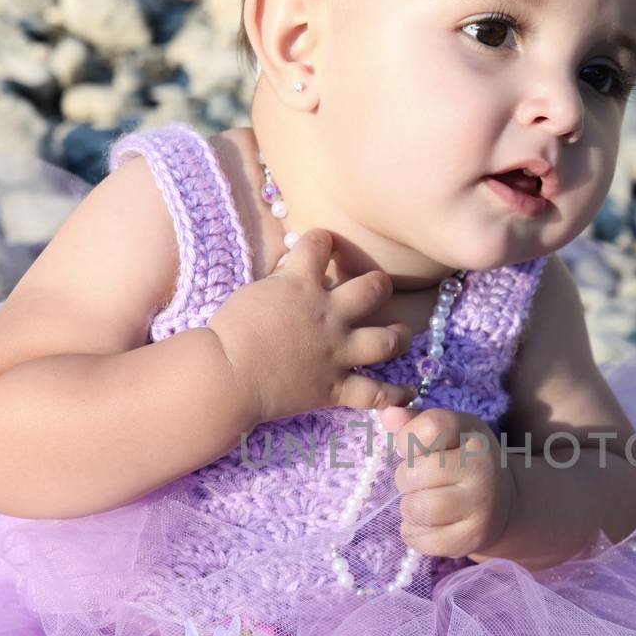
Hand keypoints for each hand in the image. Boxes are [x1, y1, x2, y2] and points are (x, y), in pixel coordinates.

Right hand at [208, 229, 418, 426]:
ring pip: (387, 339)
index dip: (323, 240)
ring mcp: (338, 351)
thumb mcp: (252, 292)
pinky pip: (376, 393)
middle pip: (373, 288)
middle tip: (376, 289)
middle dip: (378, 284)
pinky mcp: (335, 387)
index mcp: (302, 285)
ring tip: (402, 333)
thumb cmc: (228, 333)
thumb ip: (279, 281)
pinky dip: (396, 395)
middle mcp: (329, 314)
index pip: (320, 243)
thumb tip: (292, 272)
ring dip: (399, 335)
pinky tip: (408, 392)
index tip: (324, 244)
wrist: (227, 376)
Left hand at [377, 405, 515, 560]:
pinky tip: (426, 524)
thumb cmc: (465, 462)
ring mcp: (480, 506)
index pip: (430, 427)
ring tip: (423, 503)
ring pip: (417, 508)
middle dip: (405, 479)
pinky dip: (414, 534)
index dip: (407, 438)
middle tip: (419, 482)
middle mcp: (482, 469)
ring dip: (409, 508)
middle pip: (413, 473)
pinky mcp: (471, 538)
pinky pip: (422, 540)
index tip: (413, 449)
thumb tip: (387, 415)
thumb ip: (416, 422)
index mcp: (474, 437)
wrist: (503, 503)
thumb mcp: (449, 434)